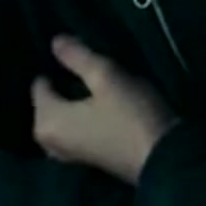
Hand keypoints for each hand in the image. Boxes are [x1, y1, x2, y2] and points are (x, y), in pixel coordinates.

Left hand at [31, 35, 179, 184]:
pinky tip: (104, 112)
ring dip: (77, 106)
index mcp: (46, 121)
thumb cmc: (132, 115)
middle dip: (65, 89)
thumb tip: (55, 41)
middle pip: (51, 105)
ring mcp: (67, 158)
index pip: (40, 85)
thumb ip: (78, 57)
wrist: (165, 160)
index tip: (80, 59)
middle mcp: (48, 143)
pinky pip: (76, 134)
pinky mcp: (87, 164)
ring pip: (65, 120)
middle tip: (91, 74)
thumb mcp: (107, 76)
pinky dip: (85, 121)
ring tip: (99, 90)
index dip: (57, 68)